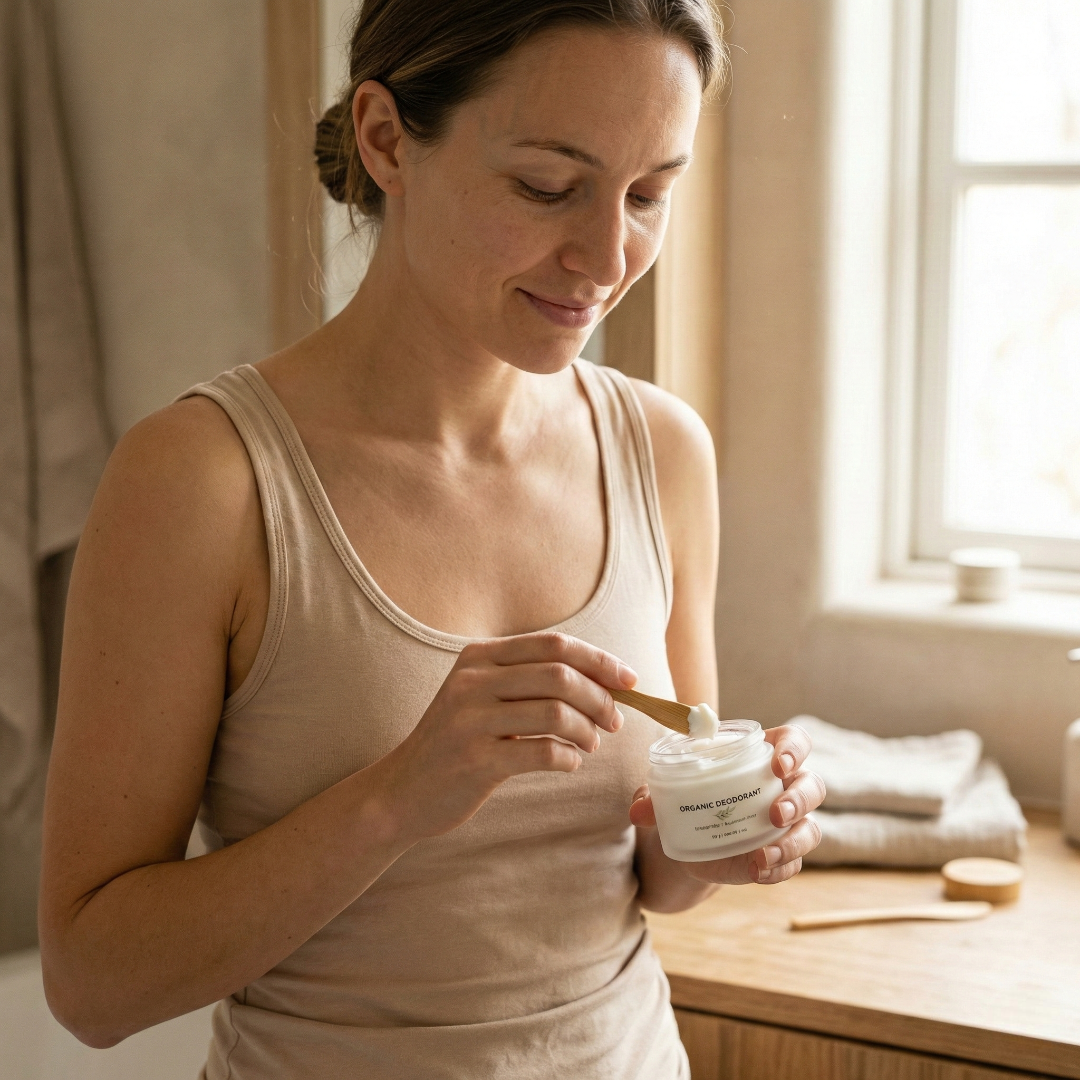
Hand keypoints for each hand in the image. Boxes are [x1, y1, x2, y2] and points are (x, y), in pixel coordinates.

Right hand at [376, 632, 635, 843]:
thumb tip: (605, 679)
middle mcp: (472, 681)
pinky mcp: (474, 760)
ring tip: (590, 744)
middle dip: (600, 697)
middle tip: (614, 721)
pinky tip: (568, 763)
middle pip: (559, 675)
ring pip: (555, 713)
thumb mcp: (481, 695)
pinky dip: (567, 758)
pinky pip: (542, 752)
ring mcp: (470, 720)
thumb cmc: (457, 741)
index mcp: (479, 657)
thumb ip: (528, 680)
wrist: (402, 790)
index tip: (629, 680)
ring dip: (586, 730)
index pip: (554, 644)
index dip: (599, 660)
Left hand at [629, 723, 824, 884]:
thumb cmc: (690, 797)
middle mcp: (783, 787)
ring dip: (794, 841)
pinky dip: (779, 869)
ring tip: (765, 854)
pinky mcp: (780, 855)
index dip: (794, 749)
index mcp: (763, 756)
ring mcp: (788, 824)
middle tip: (775, 813)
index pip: (795, 741)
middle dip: (798, 799)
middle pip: (812, 786)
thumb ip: (655, 795)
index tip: (778, 763)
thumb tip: (638, 809)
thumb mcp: (671, 791)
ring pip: (810, 829)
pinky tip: (757, 871)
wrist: (690, 839)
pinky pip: (793, 864)